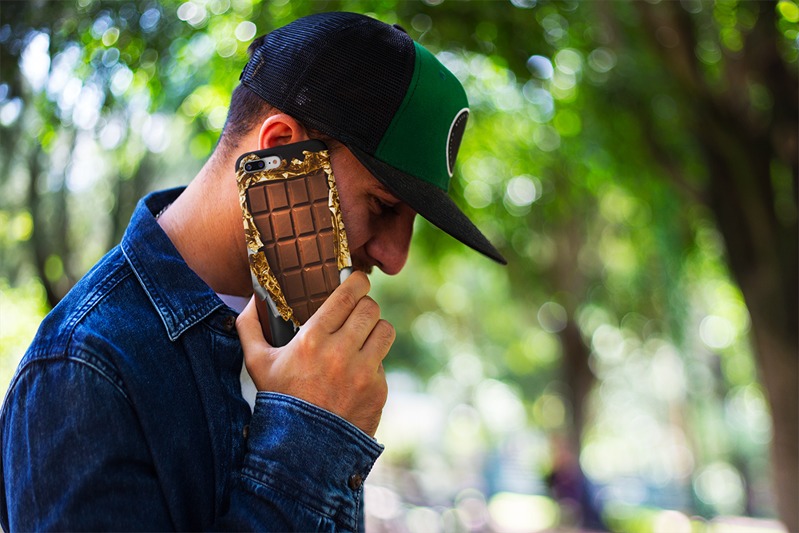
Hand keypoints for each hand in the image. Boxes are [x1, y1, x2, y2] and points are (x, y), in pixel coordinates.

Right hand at [236, 272, 393, 436]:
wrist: (302, 450)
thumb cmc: (279, 400)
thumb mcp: (256, 363)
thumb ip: (249, 327)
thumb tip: (251, 300)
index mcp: (312, 339)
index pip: (348, 295)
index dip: (357, 281)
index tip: (356, 280)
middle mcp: (341, 352)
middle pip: (370, 308)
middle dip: (365, 305)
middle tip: (357, 311)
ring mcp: (363, 372)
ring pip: (385, 330)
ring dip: (375, 330)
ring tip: (363, 336)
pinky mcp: (378, 390)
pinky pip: (383, 362)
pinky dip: (373, 363)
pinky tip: (357, 372)